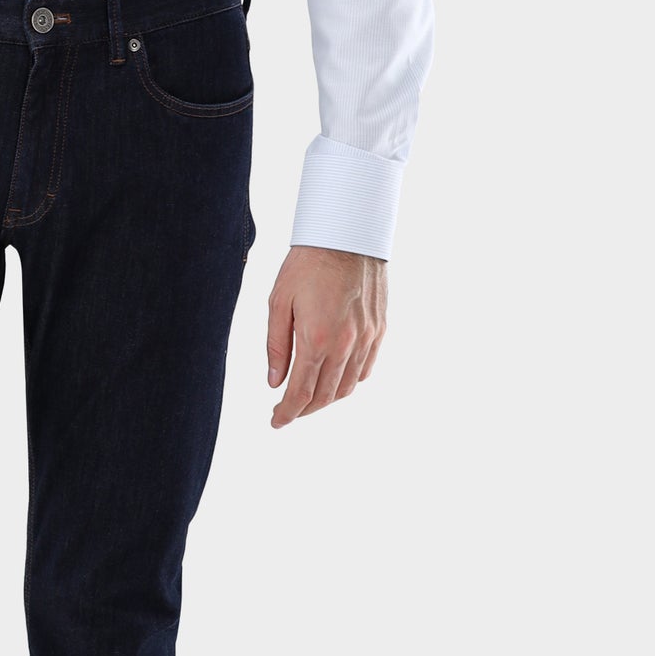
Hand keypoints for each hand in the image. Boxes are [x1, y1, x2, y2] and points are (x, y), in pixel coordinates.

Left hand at [265, 246, 386, 426]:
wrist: (347, 233)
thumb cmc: (307, 264)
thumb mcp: (278, 302)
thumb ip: (277, 346)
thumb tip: (274, 383)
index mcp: (316, 339)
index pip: (301, 392)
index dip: (287, 413)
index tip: (276, 421)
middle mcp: (346, 344)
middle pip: (325, 395)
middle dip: (304, 409)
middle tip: (288, 411)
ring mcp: (367, 338)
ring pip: (348, 386)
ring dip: (327, 399)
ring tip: (309, 398)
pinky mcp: (379, 329)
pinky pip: (366, 368)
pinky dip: (350, 382)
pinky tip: (336, 380)